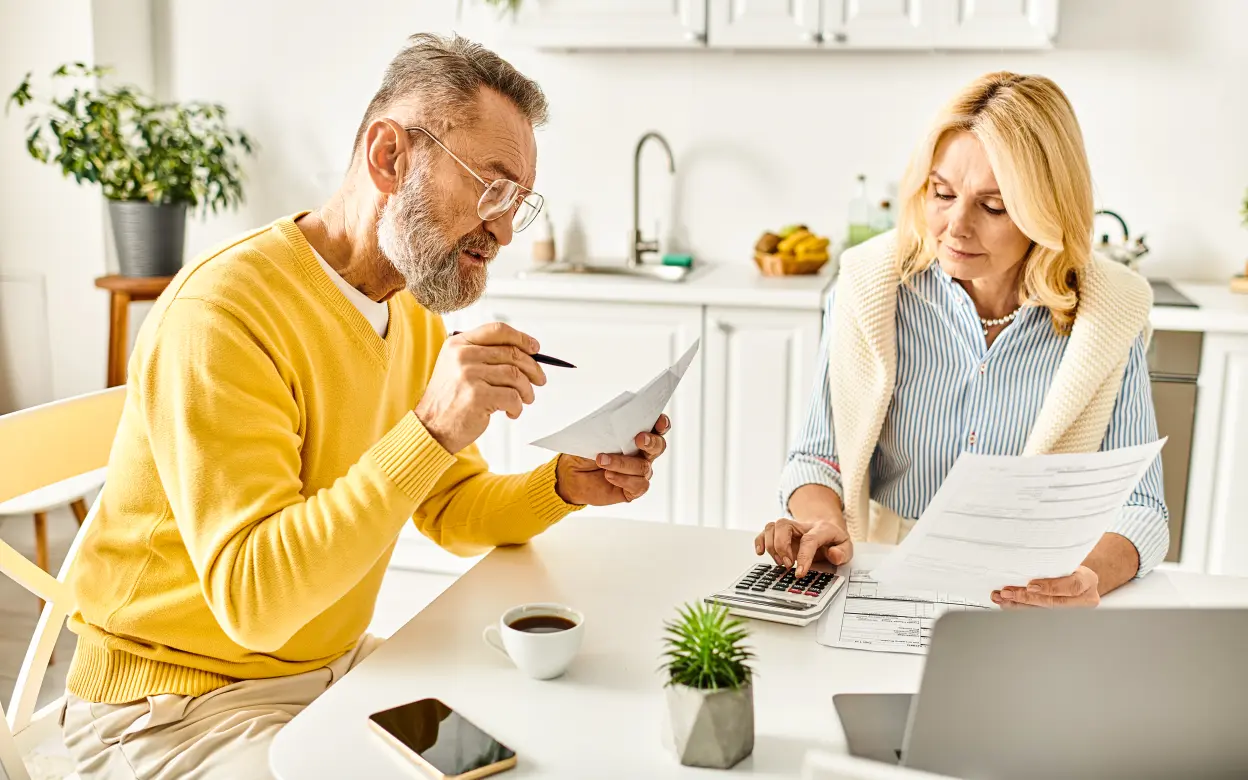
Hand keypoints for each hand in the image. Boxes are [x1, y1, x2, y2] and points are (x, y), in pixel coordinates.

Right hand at [416, 323, 546, 453]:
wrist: (431, 428)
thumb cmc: (448, 400)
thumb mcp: (456, 367)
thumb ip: (483, 355)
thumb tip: (523, 354)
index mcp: (458, 344)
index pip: (497, 331)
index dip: (521, 338)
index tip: (535, 348)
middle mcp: (463, 356)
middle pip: (512, 353)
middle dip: (532, 368)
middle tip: (539, 379)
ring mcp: (469, 375)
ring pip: (516, 376)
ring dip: (526, 390)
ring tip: (525, 399)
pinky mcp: (478, 396)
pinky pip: (512, 397)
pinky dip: (518, 406)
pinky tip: (511, 412)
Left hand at [555, 415, 669, 505]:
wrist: (572, 474)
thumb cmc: (586, 450)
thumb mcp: (594, 436)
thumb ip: (608, 431)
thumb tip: (615, 427)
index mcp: (636, 435)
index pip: (657, 427)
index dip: (662, 424)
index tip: (659, 422)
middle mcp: (643, 453)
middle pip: (658, 446)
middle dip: (651, 442)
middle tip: (639, 439)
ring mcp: (639, 472)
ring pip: (643, 467)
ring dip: (623, 463)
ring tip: (601, 460)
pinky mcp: (634, 489)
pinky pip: (639, 485)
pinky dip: (623, 479)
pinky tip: (608, 475)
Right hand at [755, 516, 852, 577]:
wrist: (827, 529)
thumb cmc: (833, 541)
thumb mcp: (847, 547)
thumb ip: (842, 552)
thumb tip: (834, 555)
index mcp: (821, 528)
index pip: (809, 539)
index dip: (803, 556)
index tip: (800, 572)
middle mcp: (802, 526)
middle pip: (784, 526)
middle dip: (782, 547)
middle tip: (788, 565)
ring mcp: (789, 529)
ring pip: (772, 527)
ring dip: (772, 546)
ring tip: (781, 562)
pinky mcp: (780, 534)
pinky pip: (764, 531)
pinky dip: (760, 541)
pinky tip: (761, 552)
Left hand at [992, 566, 1099, 607]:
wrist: (1080, 576)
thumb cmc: (1072, 564)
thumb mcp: (1069, 558)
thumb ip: (1054, 562)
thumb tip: (1026, 560)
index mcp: (1088, 581)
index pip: (1072, 586)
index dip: (1051, 587)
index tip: (1031, 586)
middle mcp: (1084, 598)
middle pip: (1054, 602)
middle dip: (1027, 598)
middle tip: (1008, 593)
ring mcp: (1072, 609)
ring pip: (1043, 610)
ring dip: (1019, 604)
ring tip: (1001, 598)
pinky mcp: (1060, 615)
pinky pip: (1039, 612)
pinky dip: (1021, 607)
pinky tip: (1007, 603)